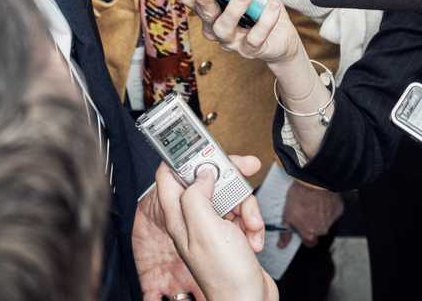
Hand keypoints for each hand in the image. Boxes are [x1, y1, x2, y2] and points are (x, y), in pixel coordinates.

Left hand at [151, 158, 276, 300]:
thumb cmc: (225, 275)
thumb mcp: (205, 228)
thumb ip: (197, 196)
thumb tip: (201, 174)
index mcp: (180, 217)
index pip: (169, 177)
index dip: (183, 158)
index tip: (200, 145)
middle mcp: (194, 222)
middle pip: (208, 183)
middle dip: (230, 180)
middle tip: (244, 172)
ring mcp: (213, 229)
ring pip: (229, 198)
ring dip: (246, 207)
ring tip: (250, 224)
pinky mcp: (230, 236)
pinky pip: (241, 216)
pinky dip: (252, 223)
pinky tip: (253, 237)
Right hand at [180, 0, 299, 65]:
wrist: (282, 35)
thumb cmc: (258, 5)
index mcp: (210, 7)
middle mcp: (214, 25)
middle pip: (203, 13)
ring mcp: (231, 40)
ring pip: (223, 28)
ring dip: (233, 9)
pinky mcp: (250, 50)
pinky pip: (254, 38)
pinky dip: (265, 21)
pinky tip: (272, 7)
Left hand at [278, 181, 342, 247]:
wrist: (313, 181)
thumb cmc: (299, 197)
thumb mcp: (287, 215)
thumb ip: (285, 233)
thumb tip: (281, 245)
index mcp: (310, 234)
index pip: (309, 243)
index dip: (305, 236)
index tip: (302, 228)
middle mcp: (322, 230)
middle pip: (318, 232)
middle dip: (313, 224)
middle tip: (307, 212)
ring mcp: (332, 220)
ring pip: (326, 222)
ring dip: (321, 215)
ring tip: (314, 203)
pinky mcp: (338, 209)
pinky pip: (333, 212)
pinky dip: (329, 208)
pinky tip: (322, 200)